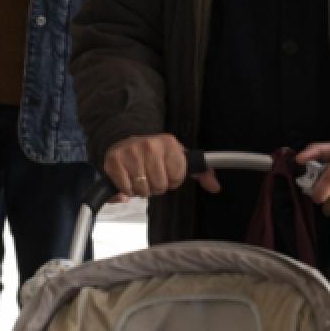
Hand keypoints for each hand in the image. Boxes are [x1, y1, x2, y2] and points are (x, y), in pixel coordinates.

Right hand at [102, 134, 219, 201]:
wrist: (125, 140)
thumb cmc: (154, 153)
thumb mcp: (178, 157)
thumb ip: (200, 172)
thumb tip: (215, 186)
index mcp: (169, 143)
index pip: (178, 176)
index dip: (173, 179)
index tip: (167, 172)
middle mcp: (150, 145)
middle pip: (160, 185)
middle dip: (156, 185)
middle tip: (151, 176)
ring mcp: (131, 152)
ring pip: (144, 189)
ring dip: (142, 189)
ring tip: (140, 177)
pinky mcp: (114, 161)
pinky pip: (127, 189)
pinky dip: (128, 190)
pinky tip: (129, 179)